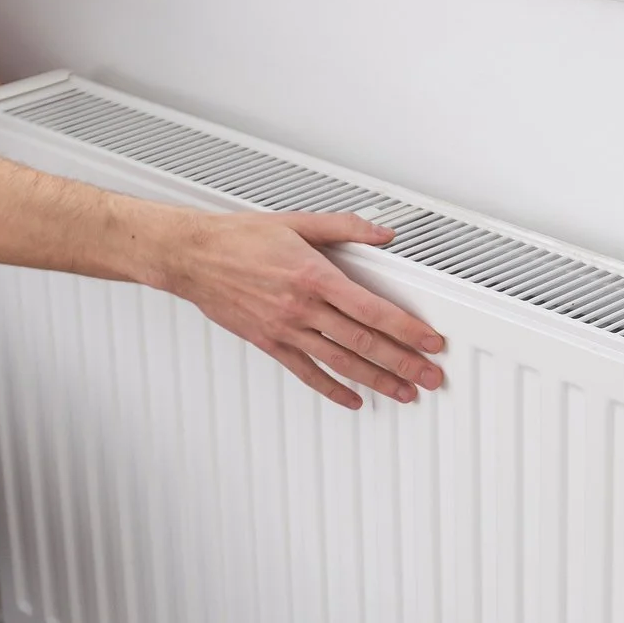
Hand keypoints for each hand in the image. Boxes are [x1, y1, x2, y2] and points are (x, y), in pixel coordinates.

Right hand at [157, 211, 445, 409]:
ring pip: (340, 363)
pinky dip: (332, 390)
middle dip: (403, 362)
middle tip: (430, 376)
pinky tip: (352, 400)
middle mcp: (302, 308)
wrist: (193, 257)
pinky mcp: (269, 343)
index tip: (430, 340)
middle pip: (363, 343)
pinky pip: (306, 372)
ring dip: (377, 380)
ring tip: (404, 392)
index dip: (407, 328)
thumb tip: (382, 233)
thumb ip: (345, 228)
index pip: (372, 309)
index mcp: (314, 276)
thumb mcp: (297, 222)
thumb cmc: (239, 238)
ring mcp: (285, 330)